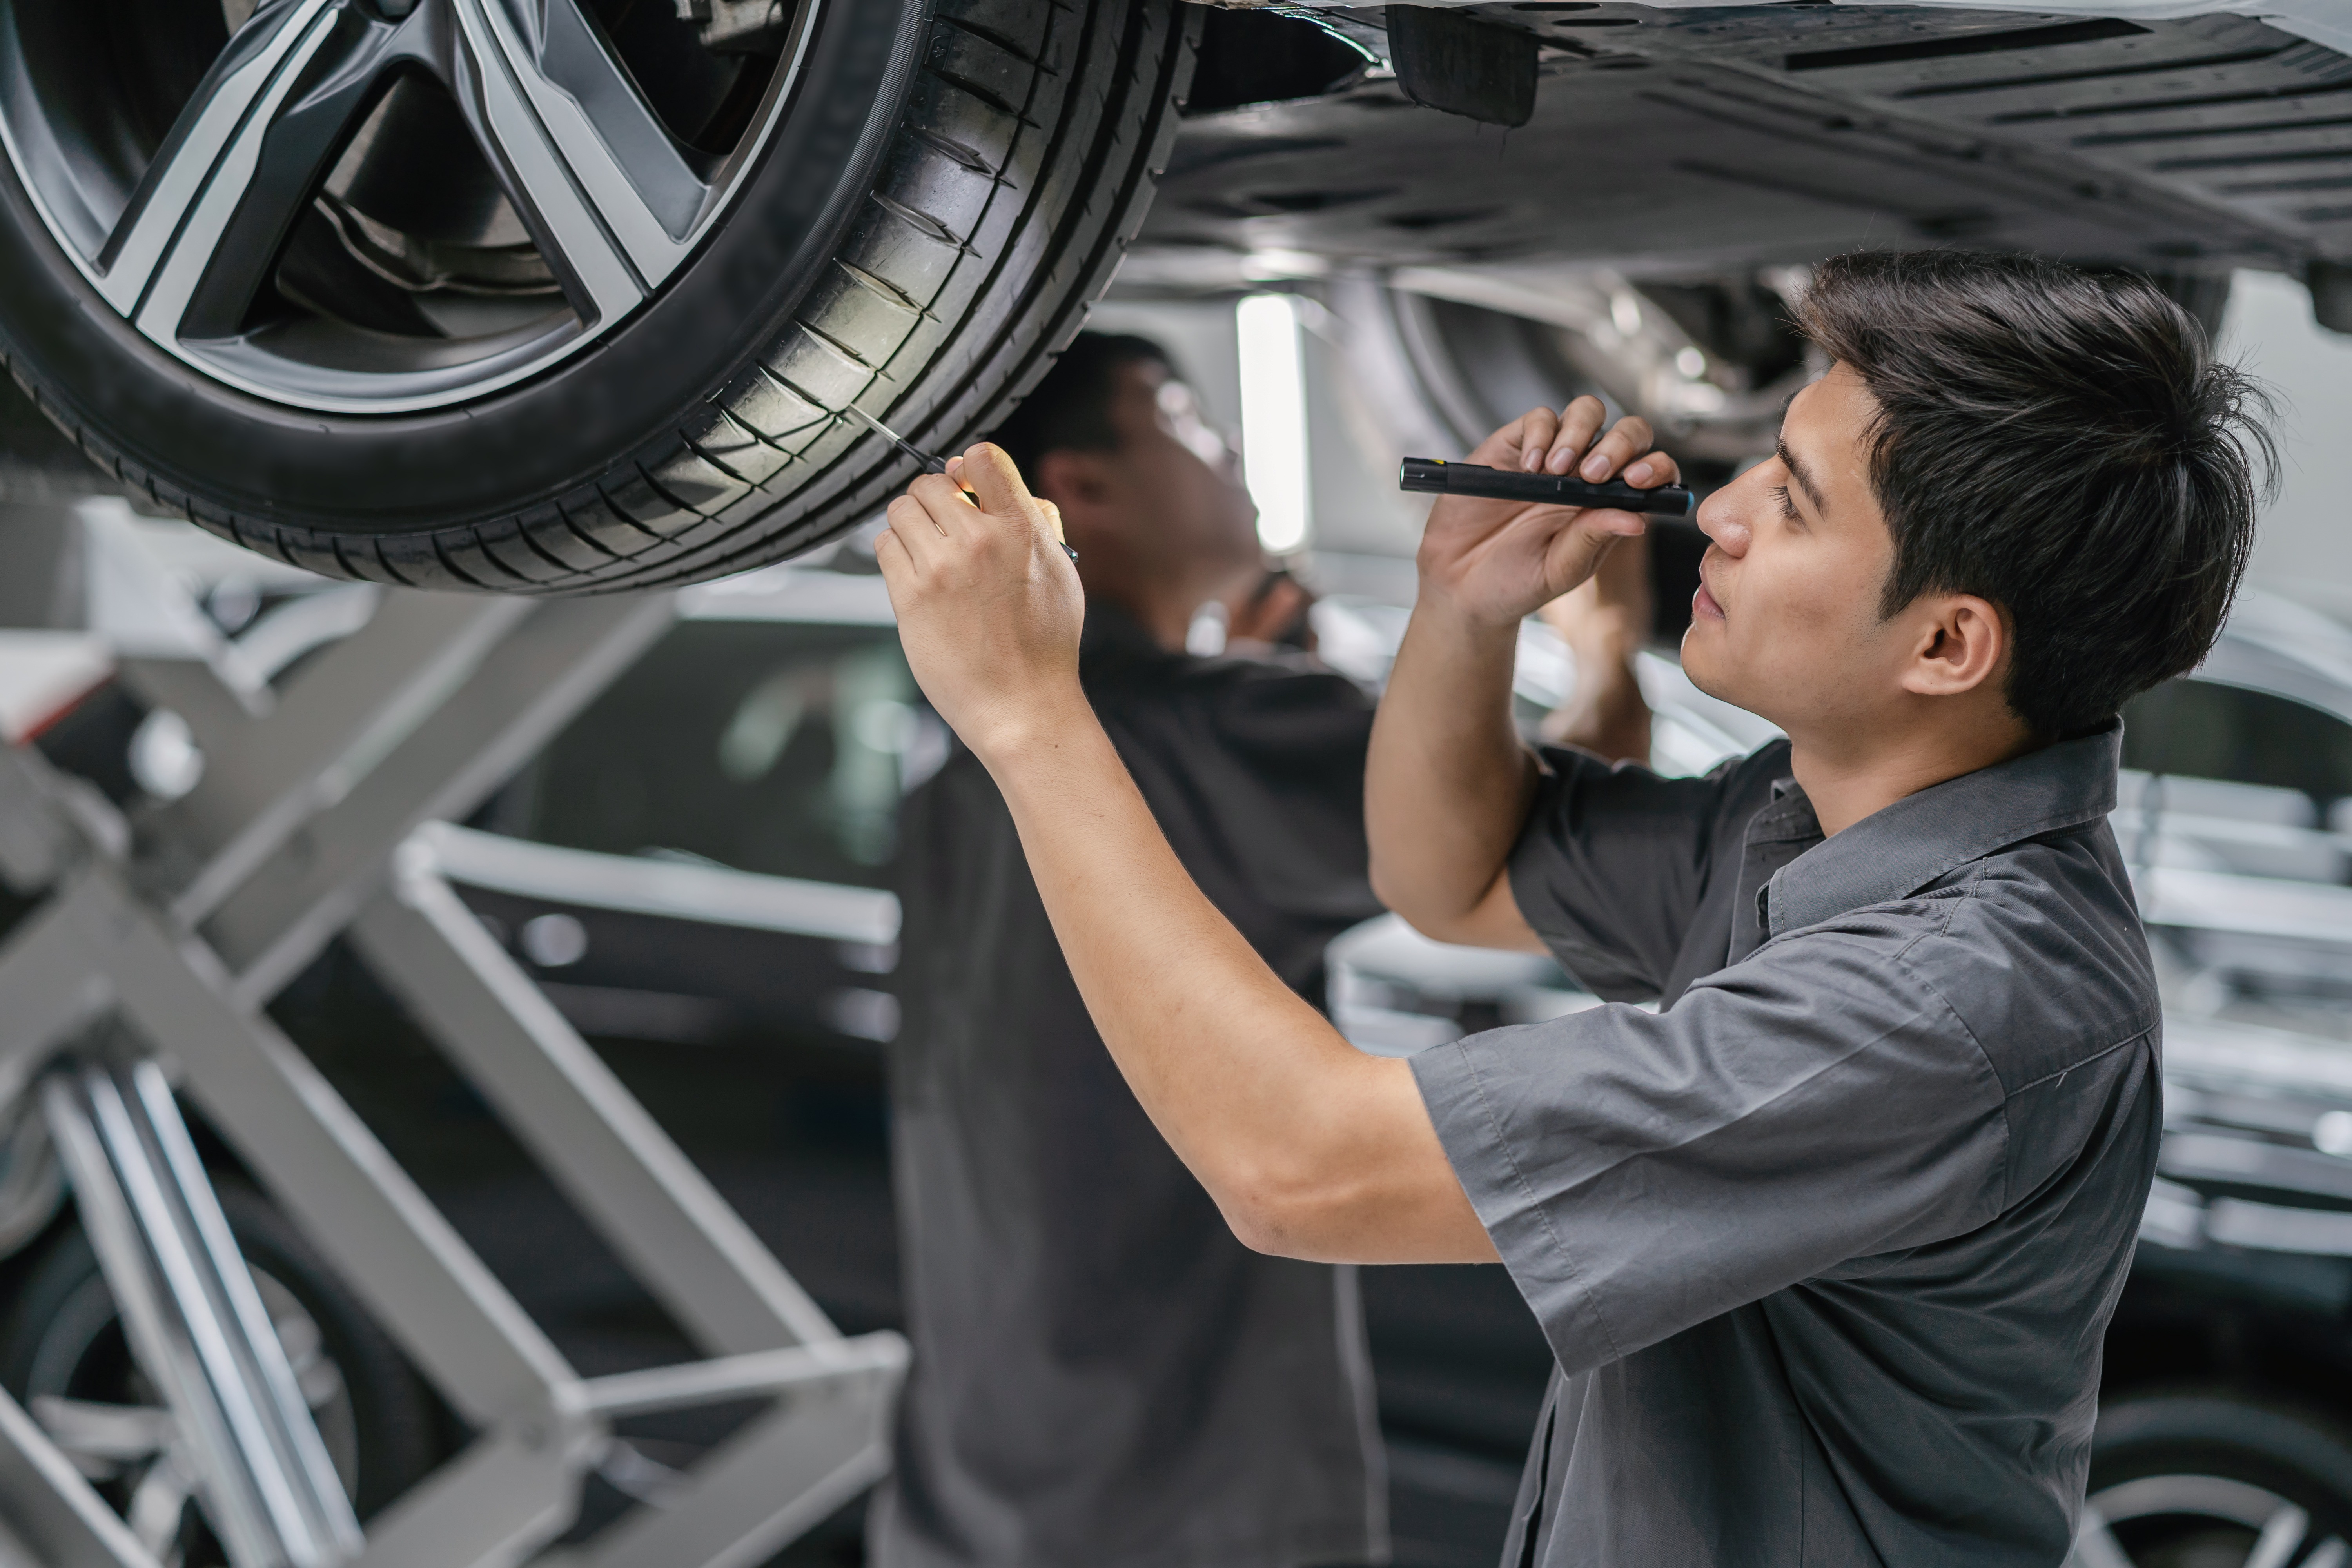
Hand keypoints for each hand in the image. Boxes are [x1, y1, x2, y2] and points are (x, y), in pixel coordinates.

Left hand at [876, 443, 1085, 760]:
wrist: (1022, 705)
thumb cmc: (1045, 645)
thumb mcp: (1061, 571)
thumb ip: (1034, 520)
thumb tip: (991, 483)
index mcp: (1022, 529)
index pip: (981, 457)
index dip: (968, 466)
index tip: (966, 487)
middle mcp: (979, 541)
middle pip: (930, 482)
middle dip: (934, 500)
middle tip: (943, 527)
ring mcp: (941, 569)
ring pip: (900, 509)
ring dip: (910, 524)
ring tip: (928, 551)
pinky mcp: (910, 597)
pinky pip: (884, 545)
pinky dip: (894, 551)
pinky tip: (914, 573)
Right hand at [1417, 396, 1678, 630]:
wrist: (1460, 583)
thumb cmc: (1516, 581)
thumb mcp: (1562, 568)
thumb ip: (1594, 539)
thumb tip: (1638, 520)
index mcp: (1608, 505)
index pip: (1650, 471)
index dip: (1654, 467)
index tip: (1637, 480)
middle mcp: (1587, 475)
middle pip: (1626, 432)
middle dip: (1619, 444)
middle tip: (1592, 474)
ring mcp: (1552, 457)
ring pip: (1587, 413)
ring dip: (1580, 433)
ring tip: (1556, 469)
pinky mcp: (1515, 446)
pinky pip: (1539, 418)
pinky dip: (1539, 434)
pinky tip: (1529, 467)